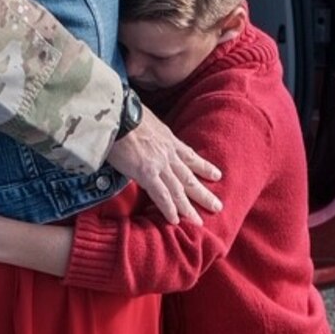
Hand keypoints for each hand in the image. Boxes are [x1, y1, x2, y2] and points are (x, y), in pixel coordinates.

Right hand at [108, 109, 222, 224]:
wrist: (117, 113)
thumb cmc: (124, 112)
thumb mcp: (145, 119)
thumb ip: (149, 133)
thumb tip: (143, 138)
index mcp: (167, 139)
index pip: (189, 156)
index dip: (203, 167)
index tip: (216, 175)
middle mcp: (168, 153)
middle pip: (189, 176)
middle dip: (203, 193)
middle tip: (217, 206)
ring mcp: (159, 164)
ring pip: (179, 189)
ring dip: (189, 207)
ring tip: (199, 221)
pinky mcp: (147, 172)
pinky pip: (161, 195)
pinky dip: (169, 208)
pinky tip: (175, 220)